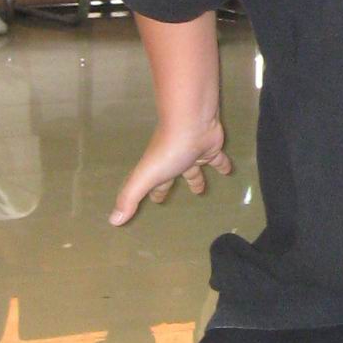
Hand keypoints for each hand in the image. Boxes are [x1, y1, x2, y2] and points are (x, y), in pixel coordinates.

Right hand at [111, 121, 230, 223]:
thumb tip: (113, 221)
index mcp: (160, 170)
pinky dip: (222, 165)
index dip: (156, 193)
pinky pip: (217, 159)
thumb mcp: (145, 177)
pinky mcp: (211, 146)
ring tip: (201, 190)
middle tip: (177, 197)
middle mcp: (176, 161)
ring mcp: (194, 153)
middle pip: (174, 176)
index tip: (156, 201)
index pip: (155, 185)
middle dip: (173, 185)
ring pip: (195, 168)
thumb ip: (129, 197)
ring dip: (197, 178)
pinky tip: (228, 171)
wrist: (191, 122)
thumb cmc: (168, 150)